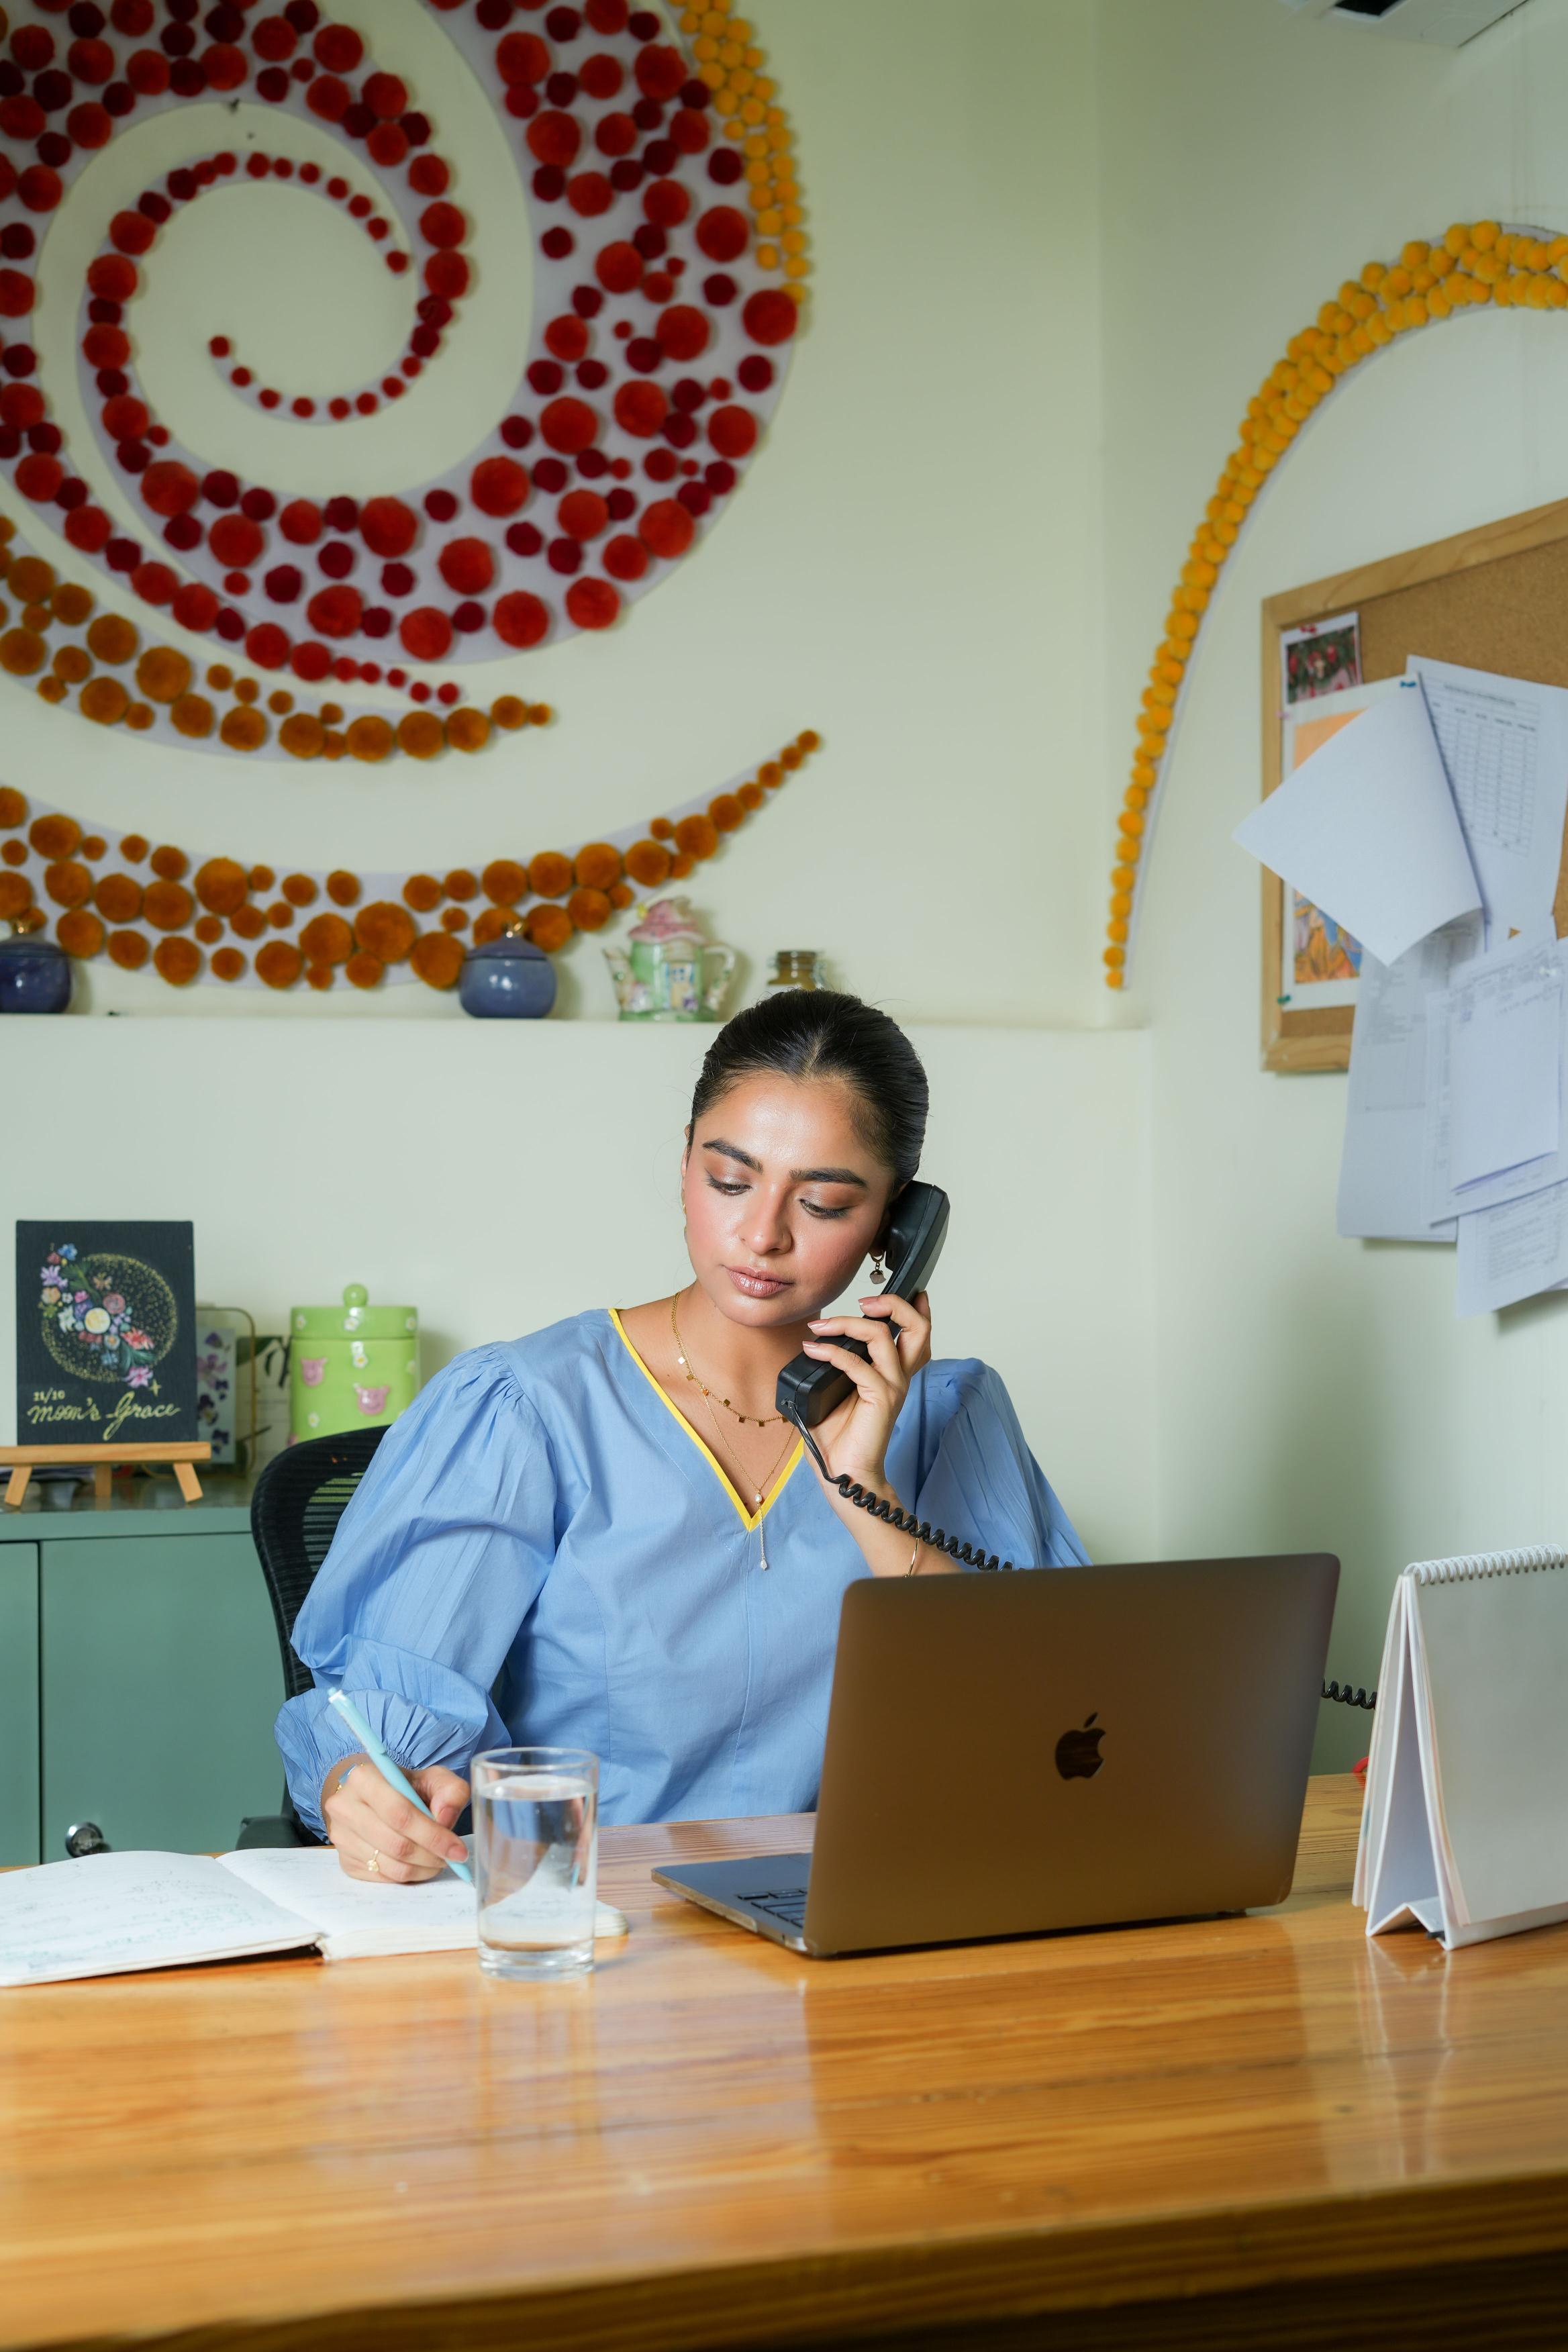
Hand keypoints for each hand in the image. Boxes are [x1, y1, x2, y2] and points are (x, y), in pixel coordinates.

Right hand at [321, 1754, 469, 1882]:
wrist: (374, 1797)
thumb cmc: (406, 1787)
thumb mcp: (433, 1778)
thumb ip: (450, 1791)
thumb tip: (445, 1818)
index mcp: (364, 1778)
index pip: (400, 1814)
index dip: (433, 1835)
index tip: (458, 1849)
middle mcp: (344, 1807)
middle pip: (395, 1843)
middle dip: (431, 1855)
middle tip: (451, 1858)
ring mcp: (340, 1837)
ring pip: (390, 1866)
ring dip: (422, 1868)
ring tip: (438, 1860)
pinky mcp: (344, 1861)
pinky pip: (382, 1878)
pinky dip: (407, 1875)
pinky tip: (419, 1863)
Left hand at [800, 1287, 931, 1499]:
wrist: (847, 1475)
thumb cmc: (840, 1438)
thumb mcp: (834, 1392)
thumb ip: (834, 1367)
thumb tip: (810, 1343)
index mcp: (892, 1374)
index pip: (916, 1335)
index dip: (916, 1309)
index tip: (906, 1289)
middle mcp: (898, 1378)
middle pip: (917, 1328)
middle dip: (895, 1304)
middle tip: (865, 1301)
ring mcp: (892, 1387)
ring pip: (884, 1336)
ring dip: (850, 1323)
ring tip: (823, 1325)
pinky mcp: (881, 1399)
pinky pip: (858, 1364)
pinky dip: (833, 1351)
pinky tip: (813, 1350)